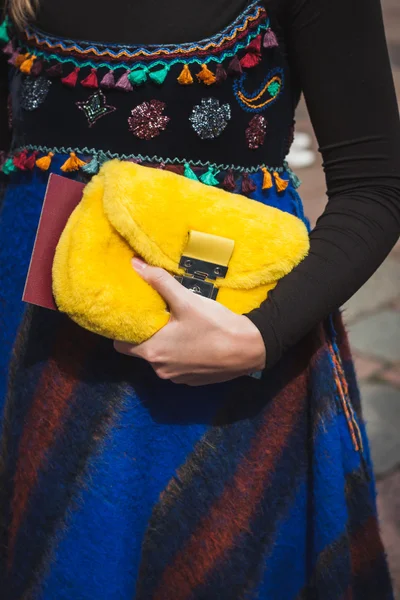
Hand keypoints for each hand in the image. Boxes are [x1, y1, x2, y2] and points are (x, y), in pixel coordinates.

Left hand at [113, 258, 265, 385]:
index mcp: (152, 351)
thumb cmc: (215, 325)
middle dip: (144, 336)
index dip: (123, 330)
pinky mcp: (191, 381)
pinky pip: (176, 367)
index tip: (131, 316)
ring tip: (175, 326)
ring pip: (159, 359)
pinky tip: (192, 341)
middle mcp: (159, 369)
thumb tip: (135, 264)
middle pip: (140, 352)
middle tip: (154, 316)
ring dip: (163, 346)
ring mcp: (176, 378)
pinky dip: (179, 355)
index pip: (120, 344)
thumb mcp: (186, 300)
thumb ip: (159, 282)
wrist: (249, 349)